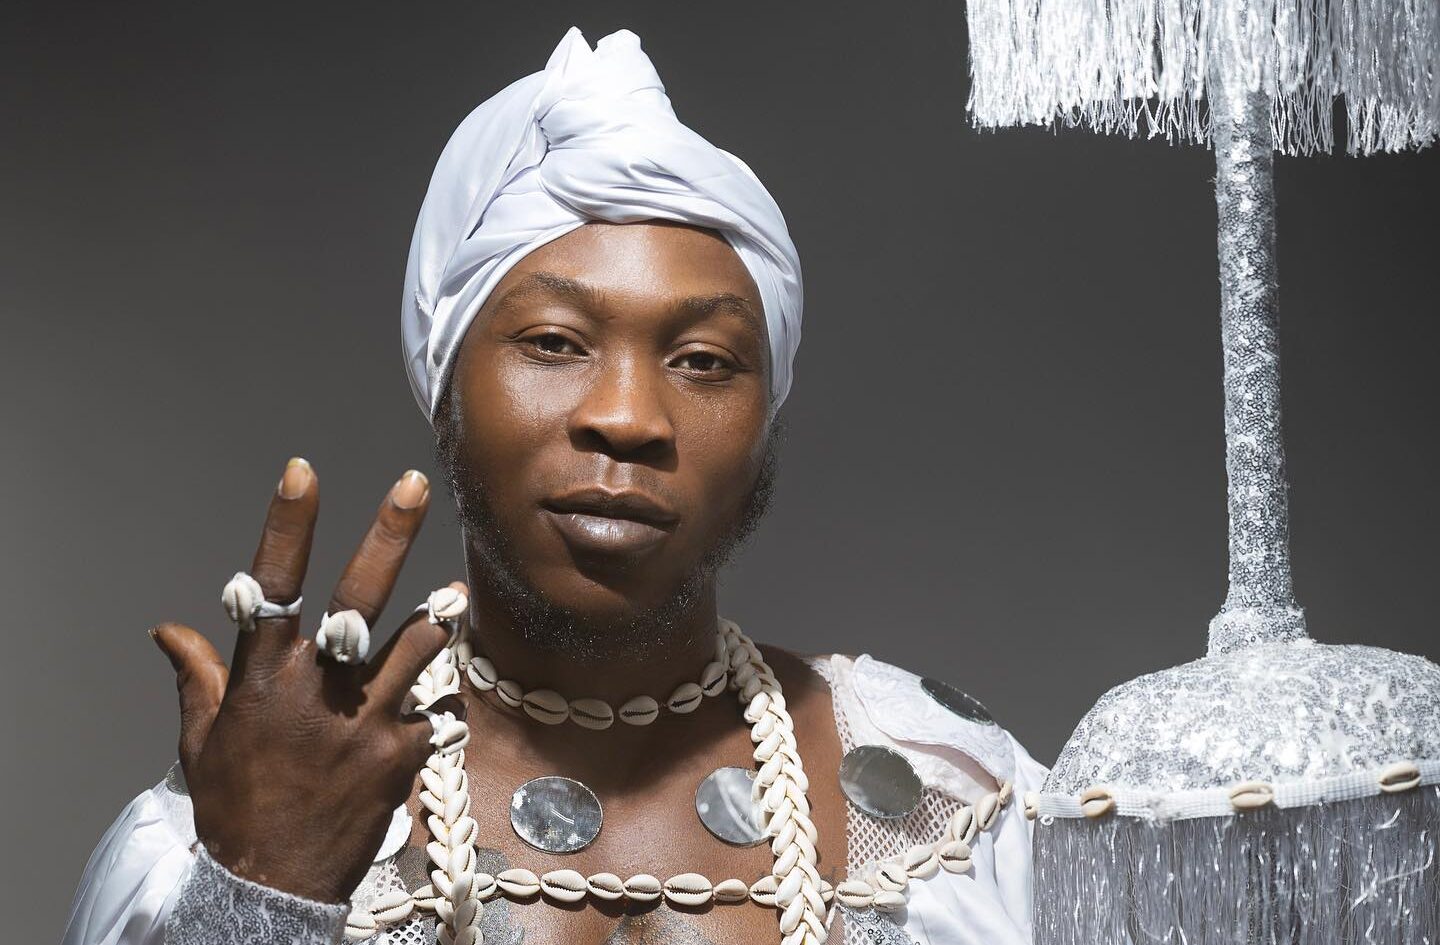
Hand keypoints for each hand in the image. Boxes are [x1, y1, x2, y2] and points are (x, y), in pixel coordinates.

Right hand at [151, 458, 463, 903]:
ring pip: (415, 645)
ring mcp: (364, 719)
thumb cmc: (235, 806)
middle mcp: (316, 687)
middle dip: (388, 534)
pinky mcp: (400, 753)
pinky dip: (435, 702)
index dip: (289, 524)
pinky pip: (433, 710)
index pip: (274, 582)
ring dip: (435, 619)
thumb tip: (168, 629)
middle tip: (414, 486)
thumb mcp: (202, 741)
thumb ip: (197, 677)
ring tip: (452, 597)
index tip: (303, 471)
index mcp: (262, 676)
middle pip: (358, 595)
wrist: (272, 883)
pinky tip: (437, 702)